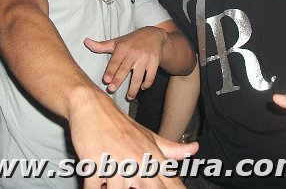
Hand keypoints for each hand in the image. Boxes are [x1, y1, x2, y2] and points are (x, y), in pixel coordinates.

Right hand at [70, 91, 198, 187]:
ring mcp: (116, 162)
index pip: (171, 183)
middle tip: (137, 183)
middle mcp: (137, 160)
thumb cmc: (118, 124)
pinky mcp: (94, 163)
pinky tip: (95, 185)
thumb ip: (171, 149)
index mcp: (151, 156)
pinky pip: (93, 188)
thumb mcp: (147, 136)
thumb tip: (195, 150)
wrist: (90, 105)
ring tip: (110, 182)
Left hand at [84, 27, 167, 98]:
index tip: (106, 80)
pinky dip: (147, 83)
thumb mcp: (117, 41)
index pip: (115, 61)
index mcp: (123, 47)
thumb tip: (85, 41)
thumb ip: (101, 45)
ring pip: (139, 76)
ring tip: (129, 97)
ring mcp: (145, 58)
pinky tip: (142, 88)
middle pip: (125, 69)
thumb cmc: (131, 40)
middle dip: (118, 80)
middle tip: (111, 90)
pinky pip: (151, 76)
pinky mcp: (155, 62)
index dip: (110, 71)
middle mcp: (134, 52)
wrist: (154, 34)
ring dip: (134, 88)